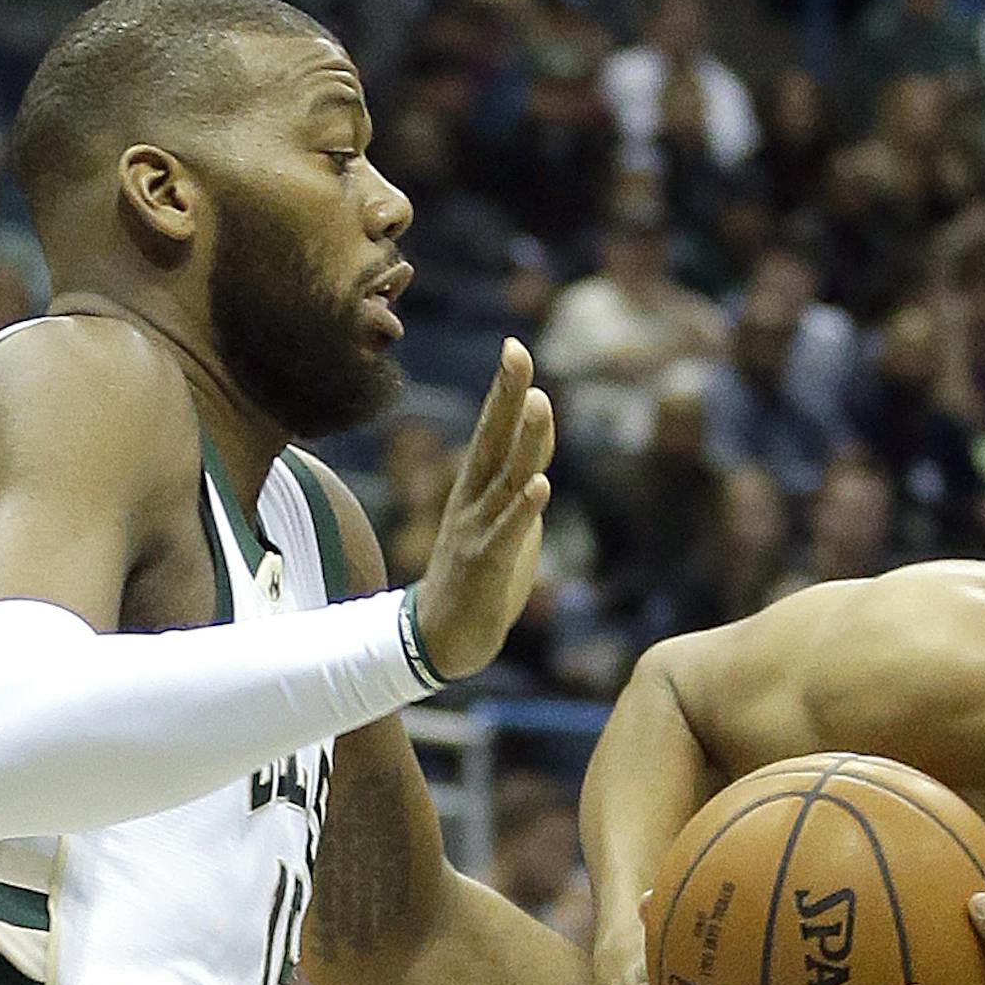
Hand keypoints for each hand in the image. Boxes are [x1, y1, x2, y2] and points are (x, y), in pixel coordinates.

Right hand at [413, 339, 553, 679]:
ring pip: (505, 480)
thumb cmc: (478, 575)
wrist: (442, 638)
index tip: (515, 347)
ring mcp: (477, 531)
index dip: (505, 391)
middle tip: (516, 351)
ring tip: (539, 402)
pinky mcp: (486, 566)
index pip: (494, 432)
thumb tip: (542, 436)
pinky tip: (540, 485)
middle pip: (493, 441)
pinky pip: (508, 534)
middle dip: (506, 396)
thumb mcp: (507, 519)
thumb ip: (523, 477)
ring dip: (524, 443)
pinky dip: (524, 510)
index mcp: (477, 489)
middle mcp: (473, 502)